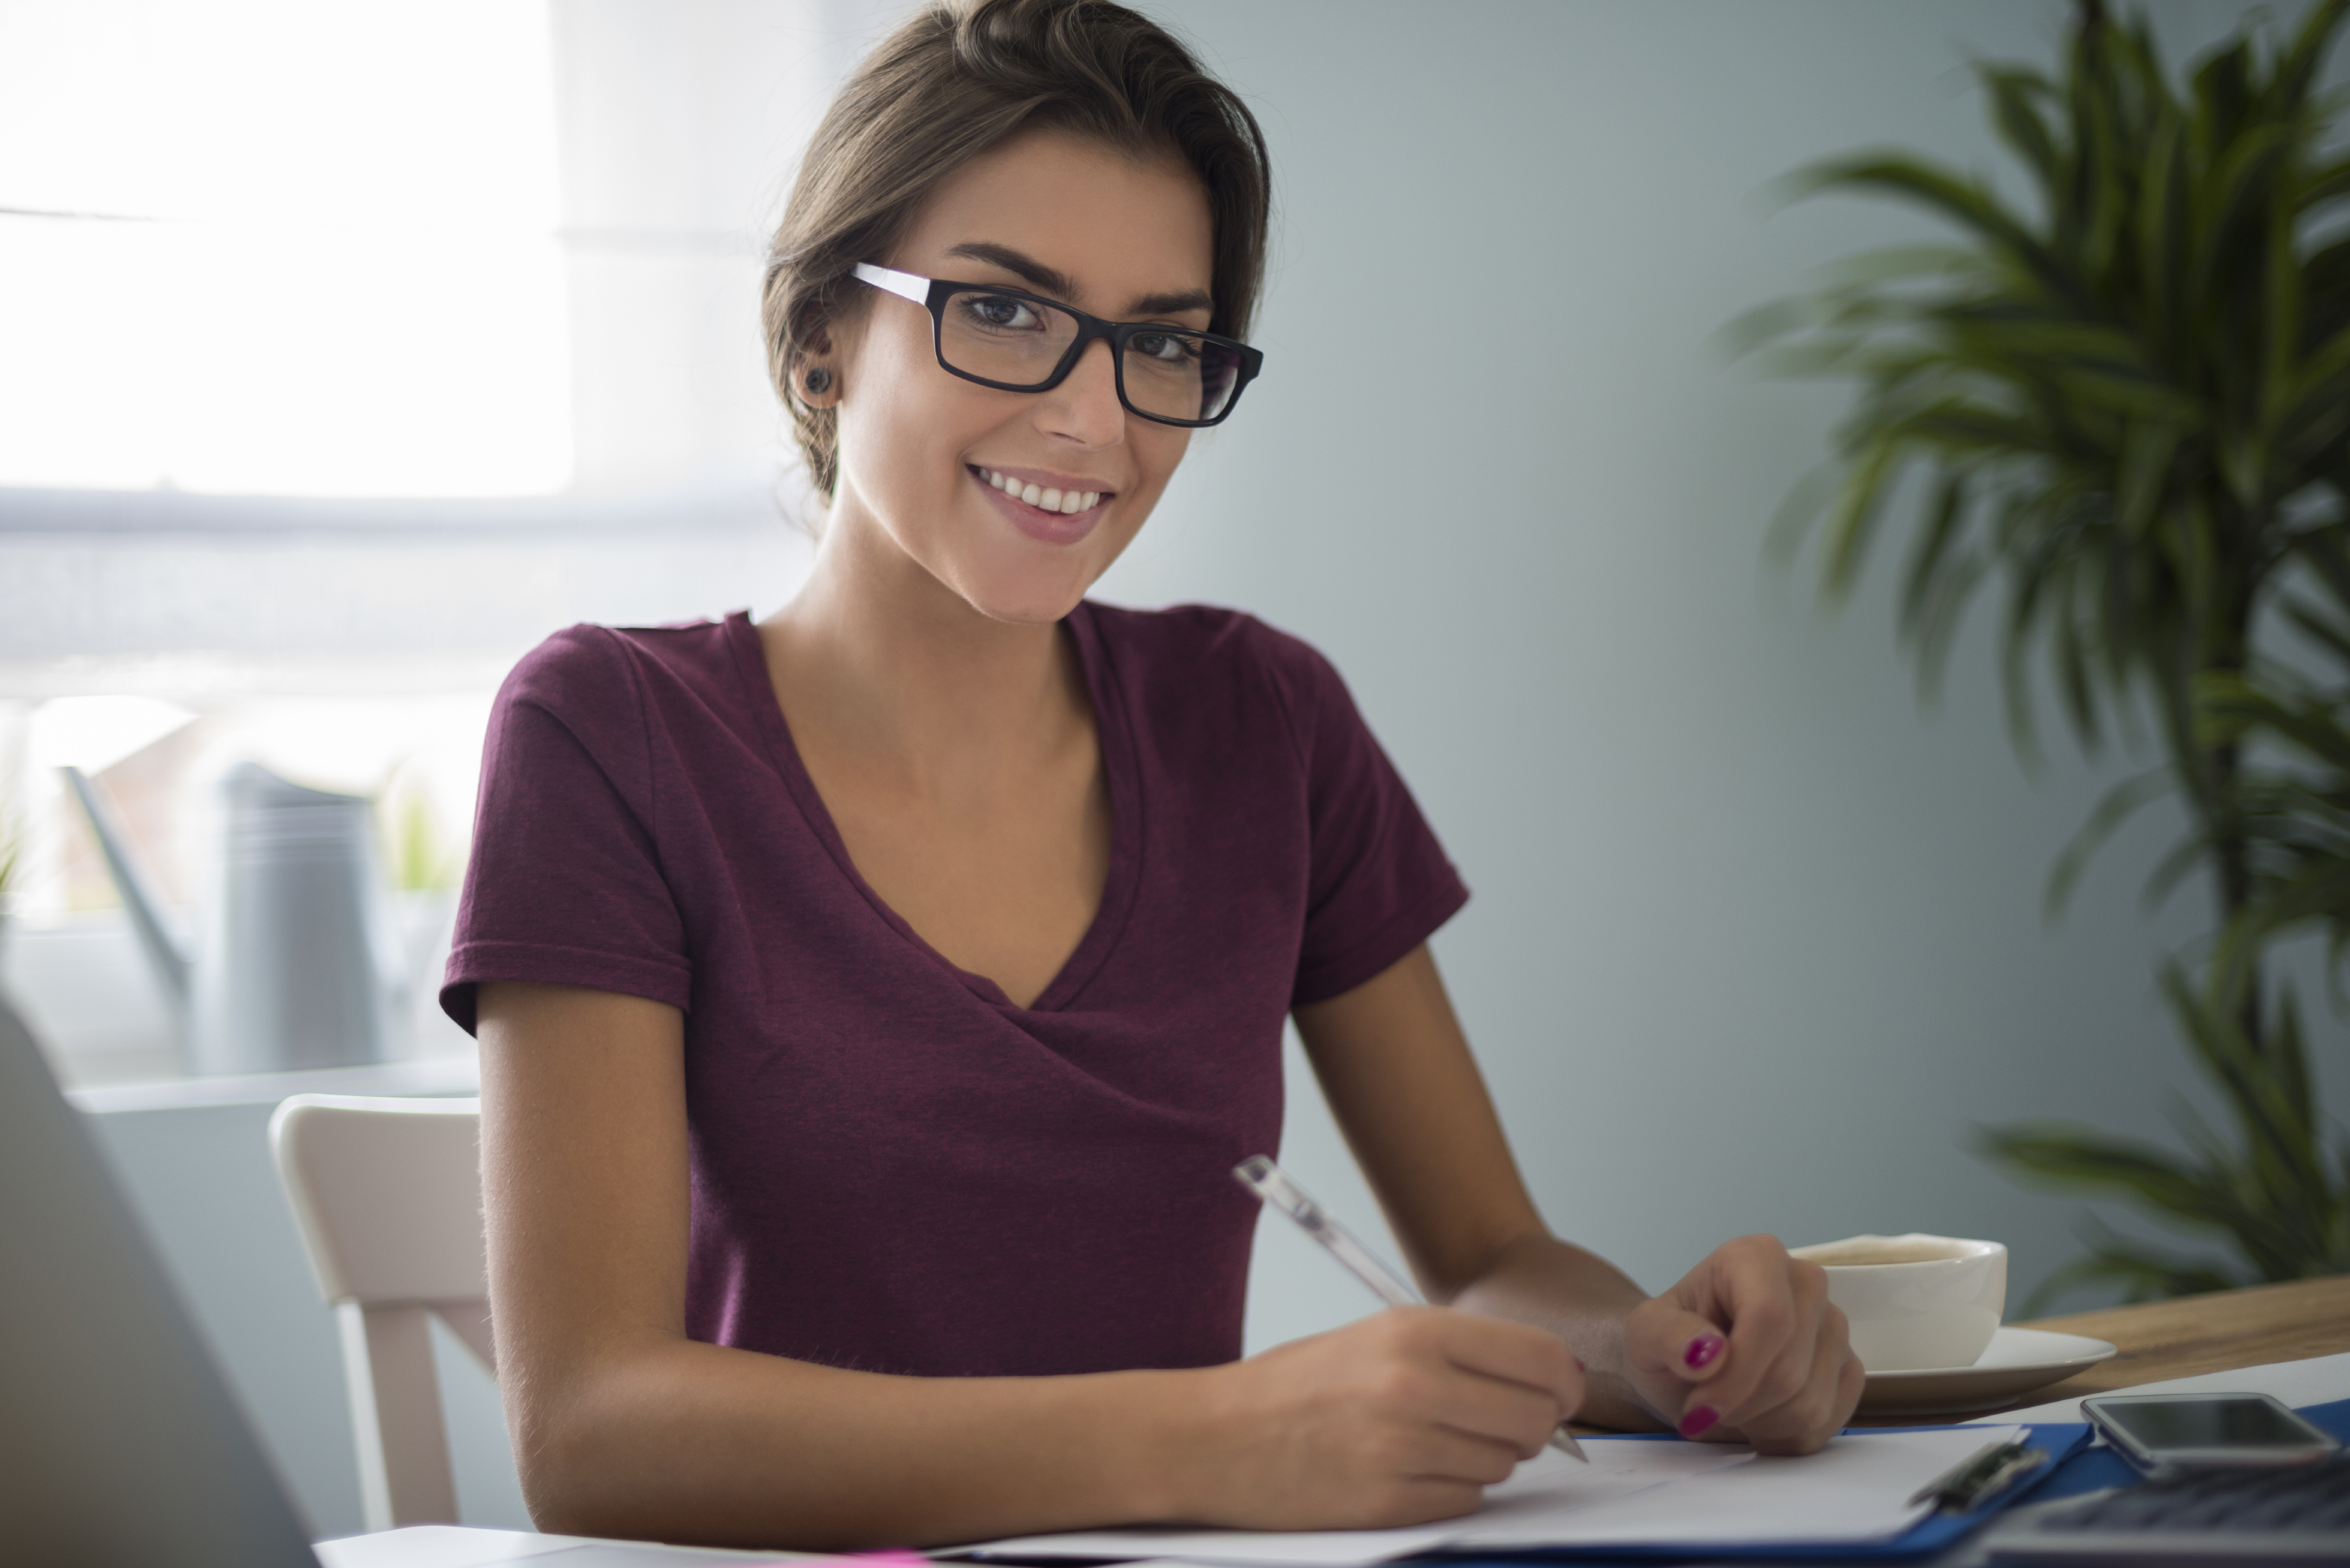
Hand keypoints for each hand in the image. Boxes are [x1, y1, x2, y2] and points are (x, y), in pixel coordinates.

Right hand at [1176, 1306, 1584, 1528]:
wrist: (1213, 1438)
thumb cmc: (1296, 1385)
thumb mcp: (1377, 1336)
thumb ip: (1463, 1352)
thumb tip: (1552, 1379)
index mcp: (1414, 1331)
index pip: (1541, 1359)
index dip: (1562, 1381)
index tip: (1557, 1391)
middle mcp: (1414, 1386)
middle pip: (1536, 1418)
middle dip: (1531, 1426)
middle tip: (1494, 1421)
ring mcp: (1401, 1449)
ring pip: (1503, 1464)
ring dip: (1482, 1459)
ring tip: (1425, 1441)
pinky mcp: (1388, 1503)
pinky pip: (1466, 1502)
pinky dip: (1449, 1491)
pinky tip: (1404, 1470)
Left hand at [1621, 1235, 1861, 1455]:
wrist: (1686, 1366)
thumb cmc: (1667, 1343)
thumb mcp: (1642, 1336)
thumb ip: (1666, 1336)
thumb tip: (1707, 1352)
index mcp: (1756, 1257)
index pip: (1770, 1318)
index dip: (1737, 1375)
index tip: (1700, 1407)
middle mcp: (1806, 1283)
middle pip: (1790, 1370)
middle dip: (1741, 1406)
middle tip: (1705, 1408)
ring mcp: (1834, 1326)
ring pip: (1811, 1403)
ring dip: (1760, 1424)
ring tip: (1730, 1408)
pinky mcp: (1847, 1366)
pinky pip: (1829, 1422)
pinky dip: (1786, 1436)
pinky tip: (1758, 1417)